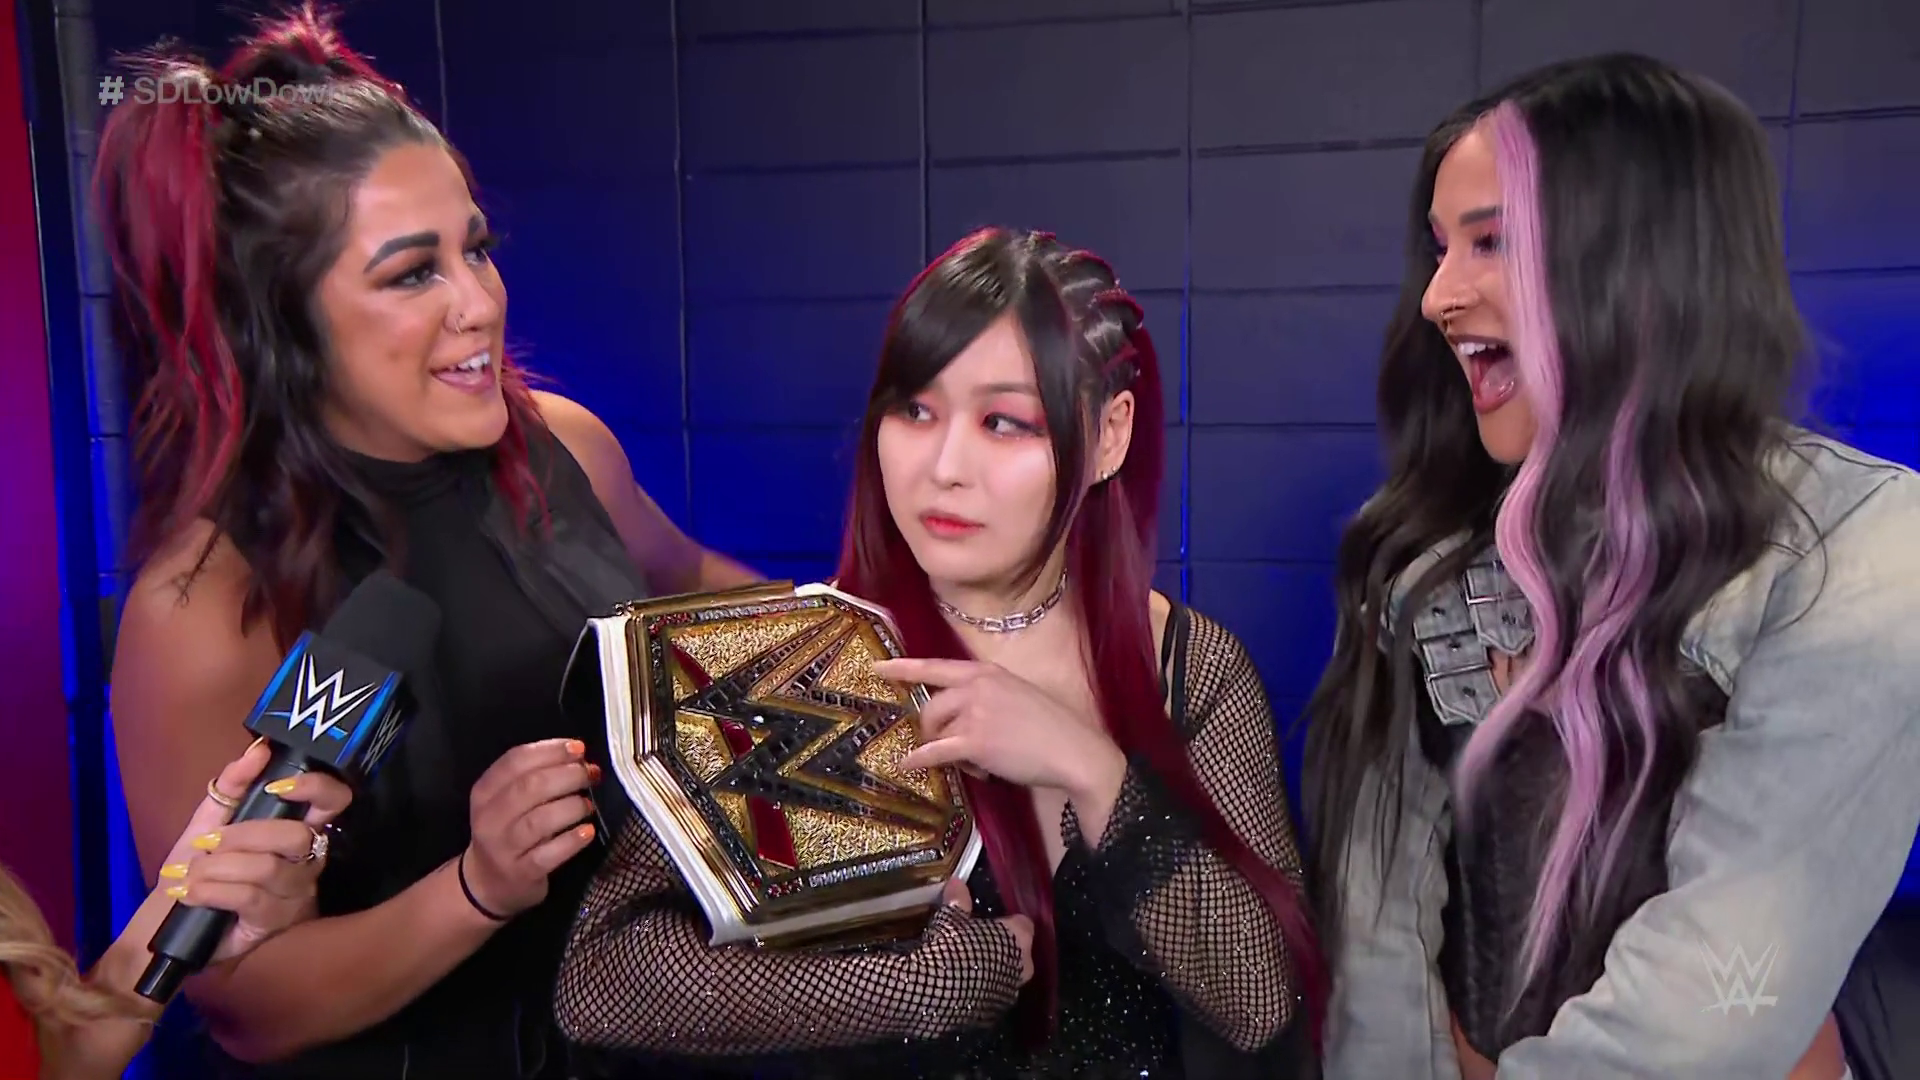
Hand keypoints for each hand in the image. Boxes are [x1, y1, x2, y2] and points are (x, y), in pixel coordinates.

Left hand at [156, 738, 352, 965]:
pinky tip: (190, 892)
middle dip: (244, 834)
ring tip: (189, 873)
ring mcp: (295, 893)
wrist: (172, 916)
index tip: (275, 786)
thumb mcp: (210, 817)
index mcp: (299, 828)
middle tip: (207, 842)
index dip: (315, 789)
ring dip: (217, 867)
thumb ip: (234, 783)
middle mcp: (308, 859)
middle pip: (297, 836)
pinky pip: (249, 897)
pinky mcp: (274, 923)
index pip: (334, 801)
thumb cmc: (198, 863)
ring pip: (267, 868)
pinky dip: (212, 890)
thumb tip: (259, 749)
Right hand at [460, 738, 600, 918]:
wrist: (488, 884)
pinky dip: (571, 840)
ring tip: (588, 805)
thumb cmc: (507, 832)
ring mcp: (503, 848)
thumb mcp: (506, 801)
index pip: (516, 761)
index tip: (579, 748)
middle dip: (567, 776)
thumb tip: (580, 758)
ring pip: (540, 820)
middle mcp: (489, 818)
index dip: (550, 750)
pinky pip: (549, 854)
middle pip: (530, 787)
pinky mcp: (521, 873)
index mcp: (485, 792)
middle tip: (591, 775)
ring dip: (572, 806)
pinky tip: (587, 832)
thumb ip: (535, 776)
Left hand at [877, 657, 1123, 798]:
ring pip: (935, 731)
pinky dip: (919, 759)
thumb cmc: (1050, 727)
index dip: (903, 668)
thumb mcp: (1016, 696)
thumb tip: (960, 718)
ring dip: (943, 748)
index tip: (877, 669)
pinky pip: (935, 752)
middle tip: (946, 746)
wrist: (1073, 750)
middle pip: (930, 705)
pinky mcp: (974, 741)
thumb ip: (986, 698)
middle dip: (930, 729)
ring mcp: (974, 712)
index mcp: (986, 672)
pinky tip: (908, 765)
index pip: (935, 666)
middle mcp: (976, 686)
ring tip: (972, 763)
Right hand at [939, 877, 1032, 986]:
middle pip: (1019, 951)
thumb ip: (958, 901)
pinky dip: (984, 990)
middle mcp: (1025, 964)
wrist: (937, 993)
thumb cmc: (951, 947)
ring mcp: (1013, 990)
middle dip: (1002, 948)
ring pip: (1008, 974)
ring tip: (967, 966)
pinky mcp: (998, 1011)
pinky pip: (994, 995)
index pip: (1022, 924)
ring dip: (994, 970)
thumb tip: (957, 882)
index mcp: (1019, 937)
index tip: (989, 922)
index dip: (1006, 923)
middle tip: (977, 943)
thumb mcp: (951, 919)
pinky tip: (962, 987)